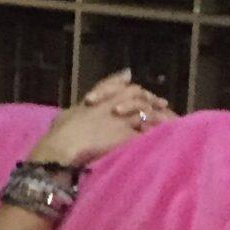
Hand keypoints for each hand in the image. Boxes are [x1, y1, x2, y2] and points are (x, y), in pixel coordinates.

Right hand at [32, 72, 174, 168]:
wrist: (64, 145)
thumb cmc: (60, 132)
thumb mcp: (68, 112)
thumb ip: (80, 105)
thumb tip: (84, 102)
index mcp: (98, 97)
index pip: (118, 84)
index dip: (131, 86)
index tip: (140, 88)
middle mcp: (112, 103)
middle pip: (137, 94)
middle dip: (150, 97)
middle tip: (162, 103)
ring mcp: (121, 118)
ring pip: (146, 111)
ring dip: (158, 114)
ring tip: (168, 119)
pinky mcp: (127, 134)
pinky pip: (146, 132)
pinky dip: (156, 133)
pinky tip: (163, 136)